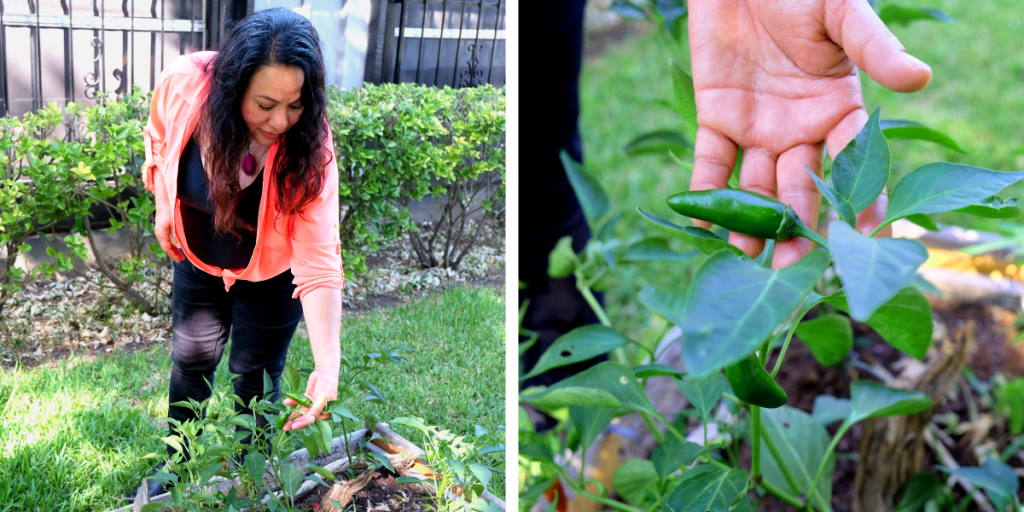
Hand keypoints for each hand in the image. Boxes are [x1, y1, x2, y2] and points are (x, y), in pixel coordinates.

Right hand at [154, 200, 184, 262]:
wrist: (164, 201)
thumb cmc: (170, 211)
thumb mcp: (175, 224)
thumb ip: (177, 235)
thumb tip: (180, 246)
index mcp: (161, 234)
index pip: (166, 248)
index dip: (173, 255)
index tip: (180, 260)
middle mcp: (159, 233)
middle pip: (166, 247)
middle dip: (174, 254)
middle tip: (182, 258)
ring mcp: (159, 231)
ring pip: (166, 244)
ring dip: (173, 249)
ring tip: (180, 254)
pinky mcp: (161, 228)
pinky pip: (166, 239)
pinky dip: (172, 244)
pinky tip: (177, 245)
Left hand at [281, 367, 337, 430]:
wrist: (325, 372)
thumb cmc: (327, 386)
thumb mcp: (322, 399)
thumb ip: (316, 410)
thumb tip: (310, 421)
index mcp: (324, 412)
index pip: (312, 421)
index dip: (303, 424)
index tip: (293, 427)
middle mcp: (317, 410)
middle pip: (305, 418)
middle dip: (294, 422)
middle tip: (284, 426)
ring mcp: (311, 404)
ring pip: (300, 411)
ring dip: (292, 414)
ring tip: (282, 418)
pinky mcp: (306, 398)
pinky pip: (298, 402)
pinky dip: (292, 402)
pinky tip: (286, 402)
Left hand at [688, 0, 928, 266]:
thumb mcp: (841, 13)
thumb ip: (872, 47)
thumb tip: (919, 78)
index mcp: (838, 109)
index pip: (856, 163)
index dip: (862, 199)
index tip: (866, 238)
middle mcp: (800, 129)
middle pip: (803, 187)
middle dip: (800, 227)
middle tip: (793, 264)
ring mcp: (758, 129)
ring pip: (758, 186)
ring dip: (754, 222)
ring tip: (749, 256)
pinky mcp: (716, 119)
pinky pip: (711, 163)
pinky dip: (706, 193)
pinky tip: (705, 224)